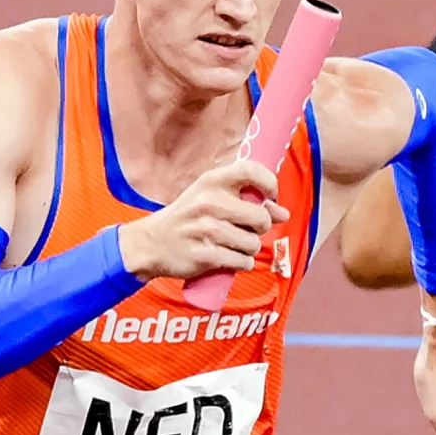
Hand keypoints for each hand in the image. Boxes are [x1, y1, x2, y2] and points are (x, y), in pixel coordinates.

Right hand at [121, 152, 282, 279]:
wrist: (152, 244)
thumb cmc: (188, 218)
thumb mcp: (210, 199)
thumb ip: (246, 202)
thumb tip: (283, 214)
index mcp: (211, 182)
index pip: (250, 170)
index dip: (269, 182)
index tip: (271, 196)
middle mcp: (210, 203)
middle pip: (261, 218)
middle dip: (260, 228)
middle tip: (247, 229)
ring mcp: (207, 230)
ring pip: (253, 244)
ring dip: (249, 248)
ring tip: (232, 245)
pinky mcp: (205, 256)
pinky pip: (243, 262)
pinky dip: (242, 263)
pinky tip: (229, 258)